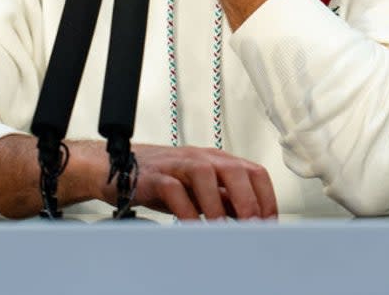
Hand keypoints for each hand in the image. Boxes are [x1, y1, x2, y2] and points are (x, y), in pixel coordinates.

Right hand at [111, 144, 277, 220]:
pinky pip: (173, 189)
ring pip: (204, 174)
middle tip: (252, 226)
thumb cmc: (165, 179)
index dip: (266, 198)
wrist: (119, 168)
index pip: (253, 172)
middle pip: (234, 169)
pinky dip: (185, 209)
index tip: (269, 223)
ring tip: (222, 228)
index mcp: (219, 161)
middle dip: (248, 200)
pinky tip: (191, 225)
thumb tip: (254, 219)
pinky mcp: (156, 176)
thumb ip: (227, 200)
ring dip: (217, 204)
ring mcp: (178, 165)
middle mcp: (202, 159)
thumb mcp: (203, 190)